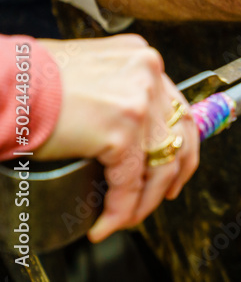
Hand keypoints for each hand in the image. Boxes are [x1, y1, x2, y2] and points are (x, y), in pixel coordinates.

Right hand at [35, 35, 198, 242]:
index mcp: (141, 59)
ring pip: (161, 164)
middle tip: (163, 195)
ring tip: (126, 218)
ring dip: (145, 201)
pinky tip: (106, 224)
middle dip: (174, 173)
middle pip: (180, 133)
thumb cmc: (28, 82)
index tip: (175, 165)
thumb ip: (115, 91)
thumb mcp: (89, 73)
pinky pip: (130, 183)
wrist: (1, 84)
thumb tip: (124, 125)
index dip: (180, 142)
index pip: (176, 107)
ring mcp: (138, 100)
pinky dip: (120, 210)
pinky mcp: (121, 129)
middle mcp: (147, 74)